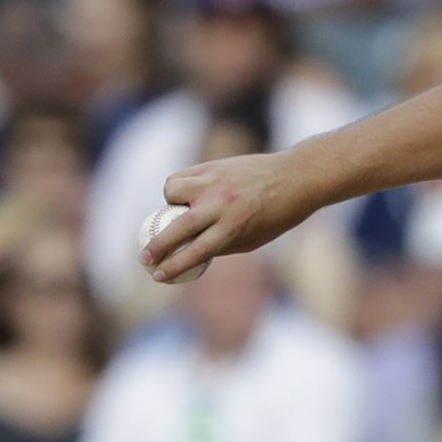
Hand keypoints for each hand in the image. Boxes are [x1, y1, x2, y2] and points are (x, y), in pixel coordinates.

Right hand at [144, 150, 317, 281]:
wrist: (296, 177)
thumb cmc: (277, 215)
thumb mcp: (253, 239)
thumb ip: (222, 245)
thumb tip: (193, 252)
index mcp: (233, 228)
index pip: (196, 252)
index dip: (173, 266)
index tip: (158, 276)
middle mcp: (221, 205)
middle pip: (178, 227)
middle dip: (157, 246)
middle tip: (145, 258)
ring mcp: (215, 183)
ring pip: (172, 191)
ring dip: (168, 203)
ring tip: (176, 211)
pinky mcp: (213, 166)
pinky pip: (182, 175)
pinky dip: (178, 186)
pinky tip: (183, 193)